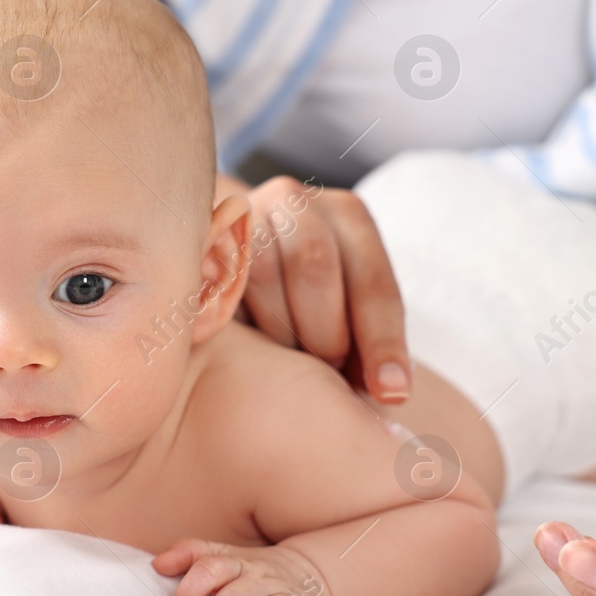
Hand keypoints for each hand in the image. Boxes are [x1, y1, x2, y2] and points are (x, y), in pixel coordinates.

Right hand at [225, 173, 409, 404]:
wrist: (235, 250)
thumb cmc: (307, 294)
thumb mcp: (346, 303)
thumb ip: (367, 339)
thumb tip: (390, 394)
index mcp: (349, 216)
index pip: (374, 280)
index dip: (383, 341)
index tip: (390, 393)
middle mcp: (298, 202)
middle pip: (315, 265)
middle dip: (325, 333)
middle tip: (326, 369)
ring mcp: (246, 214)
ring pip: (262, 273)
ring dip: (281, 331)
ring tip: (290, 360)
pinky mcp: (204, 237)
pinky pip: (218, 281)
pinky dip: (239, 321)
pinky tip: (251, 349)